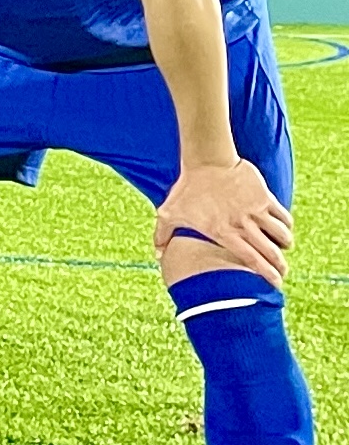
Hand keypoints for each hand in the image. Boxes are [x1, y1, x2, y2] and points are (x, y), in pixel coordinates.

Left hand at [156, 157, 291, 283]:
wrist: (206, 161)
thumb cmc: (187, 188)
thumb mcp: (168, 213)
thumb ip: (162, 236)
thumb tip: (157, 255)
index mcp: (224, 233)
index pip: (252, 260)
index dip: (267, 274)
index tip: (276, 284)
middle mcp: (244, 225)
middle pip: (271, 253)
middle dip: (280, 266)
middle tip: (282, 271)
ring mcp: (256, 211)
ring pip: (282, 235)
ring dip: (285, 245)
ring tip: (283, 248)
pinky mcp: (265, 197)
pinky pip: (283, 217)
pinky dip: (286, 225)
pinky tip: (284, 228)